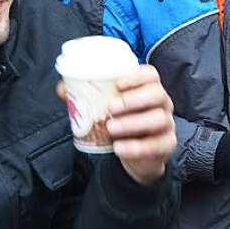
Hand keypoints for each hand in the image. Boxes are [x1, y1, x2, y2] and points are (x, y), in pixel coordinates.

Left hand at [56, 65, 176, 185]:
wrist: (135, 154)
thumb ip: (84, 97)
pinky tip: (119, 148)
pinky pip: (157, 144)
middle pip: (157, 93)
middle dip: (134, 100)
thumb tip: (62, 88)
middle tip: (110, 108)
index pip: (151, 75)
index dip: (137, 76)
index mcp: (148, 89)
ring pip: (158, 118)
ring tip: (111, 128)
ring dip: (133, 123)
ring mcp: (167, 123)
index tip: (118, 83)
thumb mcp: (104, 109)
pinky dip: (137, 147)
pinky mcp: (167, 144)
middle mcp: (162, 103)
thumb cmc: (121, 122)